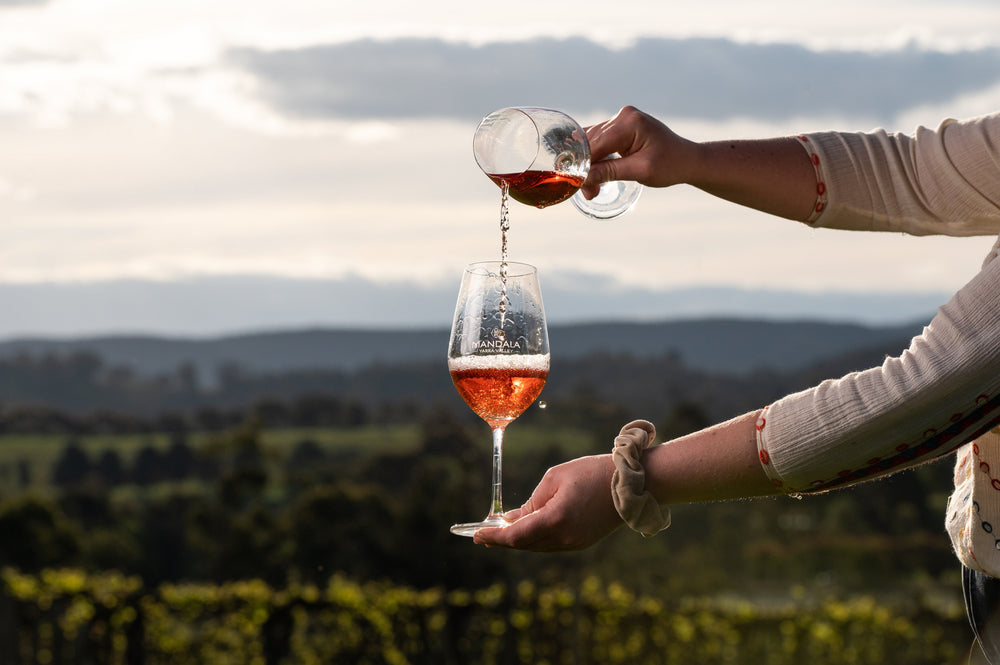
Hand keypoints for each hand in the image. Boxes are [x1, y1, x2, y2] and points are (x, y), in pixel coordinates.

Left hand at [473, 454, 622, 551]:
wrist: (633, 483)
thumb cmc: (591, 473)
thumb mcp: (555, 478)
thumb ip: (532, 502)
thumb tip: (514, 519)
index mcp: (556, 519)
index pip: (516, 535)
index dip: (494, 537)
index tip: (476, 535)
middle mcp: (564, 537)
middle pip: (524, 544)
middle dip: (502, 540)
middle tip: (481, 536)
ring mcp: (574, 543)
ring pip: (536, 546)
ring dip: (517, 540)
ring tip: (498, 532)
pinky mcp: (581, 543)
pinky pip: (550, 544)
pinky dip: (534, 538)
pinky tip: (524, 530)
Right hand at [579, 105, 697, 198]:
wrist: (687, 159)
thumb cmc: (670, 165)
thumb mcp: (640, 171)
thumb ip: (609, 172)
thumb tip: (582, 179)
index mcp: (629, 122)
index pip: (595, 144)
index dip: (583, 166)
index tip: (577, 186)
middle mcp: (622, 116)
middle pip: (591, 143)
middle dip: (586, 169)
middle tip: (588, 193)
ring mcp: (621, 119)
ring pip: (592, 143)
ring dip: (589, 166)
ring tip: (592, 189)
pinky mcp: (620, 127)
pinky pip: (599, 141)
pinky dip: (595, 158)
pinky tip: (595, 175)